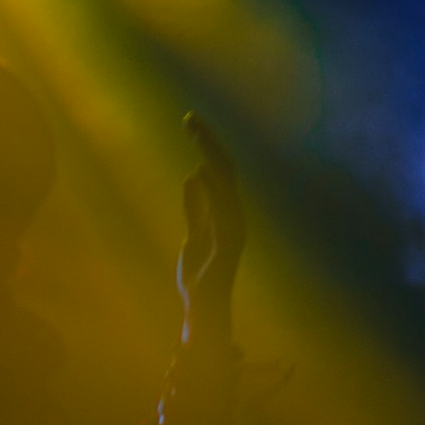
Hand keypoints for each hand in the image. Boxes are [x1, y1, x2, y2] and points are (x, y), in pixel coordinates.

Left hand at [177, 113, 243, 345]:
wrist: (201, 306)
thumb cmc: (198, 275)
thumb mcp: (192, 234)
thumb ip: (195, 208)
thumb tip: (193, 177)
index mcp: (226, 211)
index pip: (218, 170)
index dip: (207, 146)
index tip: (190, 124)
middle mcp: (234, 214)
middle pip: (224, 169)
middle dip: (207, 142)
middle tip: (189, 118)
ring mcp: (234, 227)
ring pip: (225, 183)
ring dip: (209, 156)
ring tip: (196, 133)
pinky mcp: (228, 242)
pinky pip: (220, 211)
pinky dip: (211, 191)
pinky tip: (198, 172)